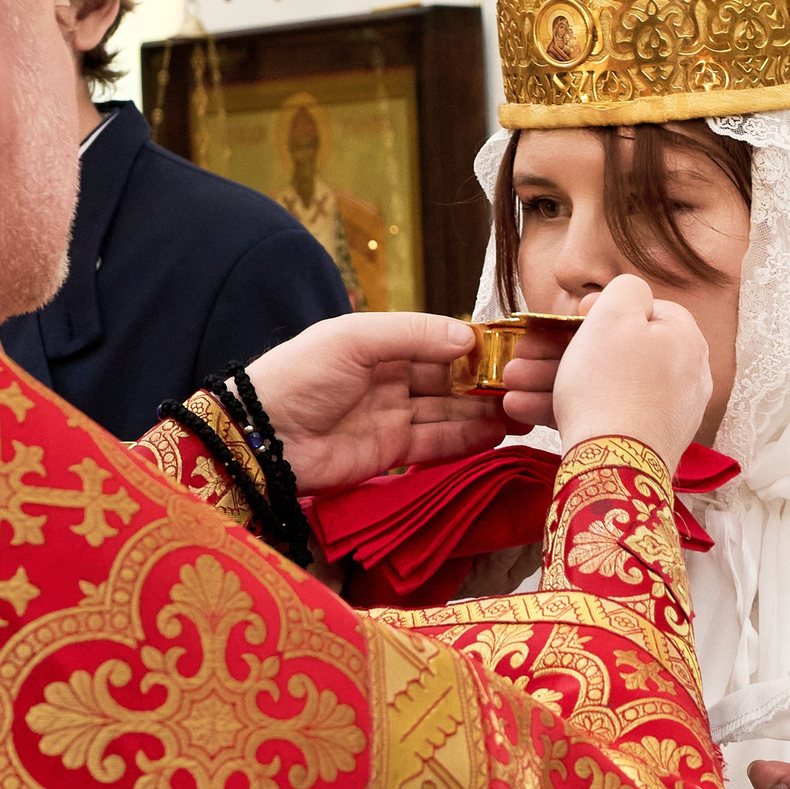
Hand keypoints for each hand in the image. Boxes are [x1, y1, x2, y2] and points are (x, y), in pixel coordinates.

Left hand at [246, 312, 508, 490]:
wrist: (260, 438)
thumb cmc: (298, 376)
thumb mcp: (353, 339)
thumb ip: (412, 334)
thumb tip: (467, 337)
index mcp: (379, 344)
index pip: (437, 341)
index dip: (473, 347)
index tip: (512, 351)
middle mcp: (390, 379)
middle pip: (448, 380)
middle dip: (487, 383)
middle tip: (529, 386)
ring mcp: (391, 417)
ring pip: (449, 413)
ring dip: (485, 413)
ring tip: (524, 411)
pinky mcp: (390, 454)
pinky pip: (436, 444)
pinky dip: (467, 440)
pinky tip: (497, 434)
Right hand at [520, 275, 709, 466]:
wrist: (614, 466)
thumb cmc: (612, 384)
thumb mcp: (614, 315)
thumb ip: (626, 288)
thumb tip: (630, 294)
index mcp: (684, 339)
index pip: (646, 309)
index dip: (602, 310)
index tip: (570, 317)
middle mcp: (683, 375)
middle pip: (615, 350)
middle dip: (561, 350)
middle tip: (524, 354)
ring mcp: (666, 411)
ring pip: (602, 384)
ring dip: (552, 379)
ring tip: (512, 383)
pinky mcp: (645, 441)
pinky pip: (604, 413)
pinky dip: (567, 407)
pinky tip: (525, 407)